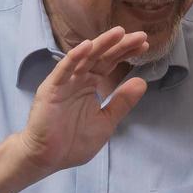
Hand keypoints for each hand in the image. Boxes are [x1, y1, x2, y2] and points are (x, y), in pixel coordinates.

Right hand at [15, 26, 149, 175]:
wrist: (47, 159)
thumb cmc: (73, 141)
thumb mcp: (106, 121)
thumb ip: (122, 102)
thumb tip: (142, 81)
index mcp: (91, 85)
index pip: (111, 64)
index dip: (126, 53)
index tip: (145, 45)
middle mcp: (78, 79)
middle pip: (101, 57)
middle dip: (120, 45)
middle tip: (140, 35)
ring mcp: (64, 82)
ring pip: (84, 58)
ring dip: (101, 44)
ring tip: (118, 33)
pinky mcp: (51, 89)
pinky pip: (63, 70)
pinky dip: (74, 57)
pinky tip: (87, 47)